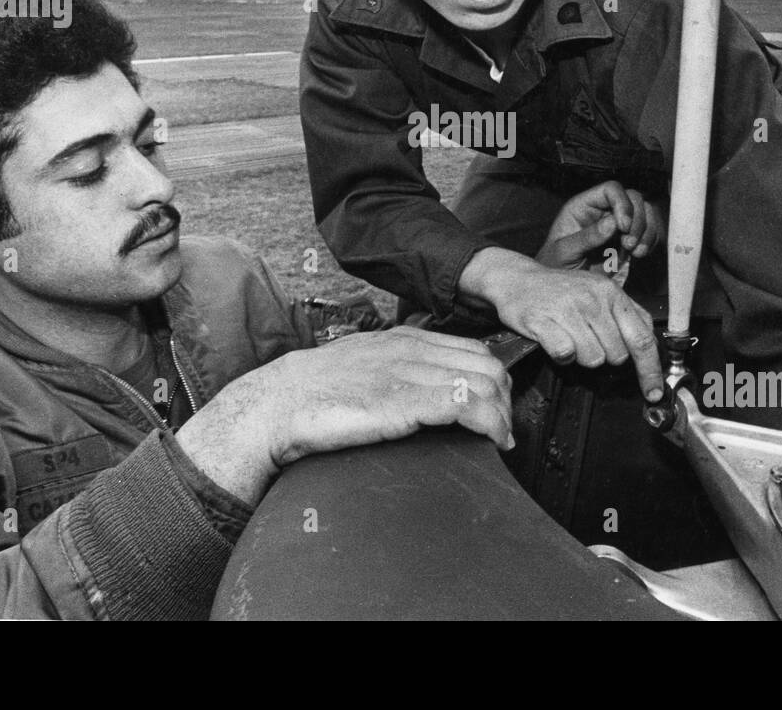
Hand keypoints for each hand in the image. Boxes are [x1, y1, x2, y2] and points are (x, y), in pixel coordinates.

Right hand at [175, 327, 511, 505]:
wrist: (276, 404)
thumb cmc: (315, 393)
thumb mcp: (361, 366)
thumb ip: (394, 368)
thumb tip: (423, 388)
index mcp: (402, 339)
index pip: (472, 348)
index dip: (494, 380)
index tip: (496, 410)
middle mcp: (411, 349)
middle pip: (488, 363)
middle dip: (506, 399)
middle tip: (502, 430)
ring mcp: (409, 373)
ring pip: (486, 381)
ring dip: (503, 415)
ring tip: (499, 440)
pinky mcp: (404, 401)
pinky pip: (468, 404)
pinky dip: (491, 424)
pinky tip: (491, 443)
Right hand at [459, 247, 664, 401]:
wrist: (518, 279)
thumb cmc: (561, 290)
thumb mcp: (599, 291)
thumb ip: (628, 315)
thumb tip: (652, 345)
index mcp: (612, 293)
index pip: (642, 338)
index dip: (650, 370)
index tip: (654, 392)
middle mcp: (592, 298)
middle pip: (617, 355)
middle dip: (604, 355)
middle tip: (587, 339)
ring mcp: (567, 308)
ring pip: (592, 359)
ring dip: (581, 356)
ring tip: (569, 336)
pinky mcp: (542, 320)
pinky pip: (565, 355)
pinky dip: (561, 355)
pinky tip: (555, 339)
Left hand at [536, 181, 664, 269]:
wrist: (564, 286)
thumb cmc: (556, 265)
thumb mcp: (564, 252)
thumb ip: (586, 237)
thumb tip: (611, 223)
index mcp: (583, 206)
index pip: (611, 190)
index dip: (622, 203)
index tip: (623, 227)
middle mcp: (603, 211)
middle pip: (633, 198)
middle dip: (637, 220)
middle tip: (628, 244)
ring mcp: (617, 225)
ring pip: (645, 213)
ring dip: (646, 231)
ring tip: (635, 252)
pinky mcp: (627, 240)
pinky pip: (648, 232)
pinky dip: (650, 241)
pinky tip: (639, 254)